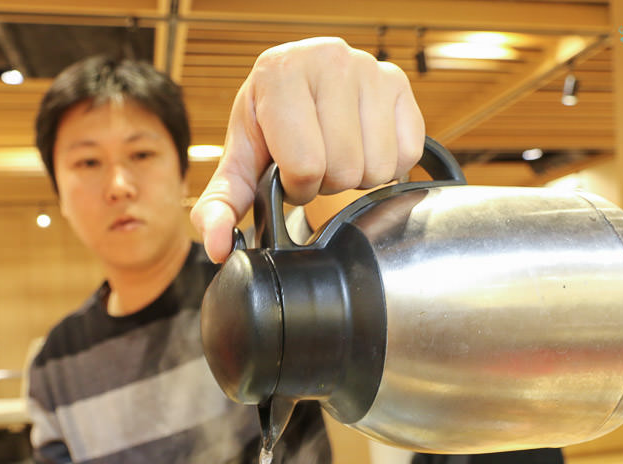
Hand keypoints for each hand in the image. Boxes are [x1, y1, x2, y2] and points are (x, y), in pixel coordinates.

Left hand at [191, 36, 424, 261]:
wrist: (298, 91)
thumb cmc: (268, 130)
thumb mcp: (240, 165)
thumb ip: (220, 206)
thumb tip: (216, 247)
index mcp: (279, 73)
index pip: (305, 165)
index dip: (297, 185)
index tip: (289, 172)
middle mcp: (327, 58)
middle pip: (344, 169)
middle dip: (327, 182)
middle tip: (315, 163)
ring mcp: (369, 67)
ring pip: (377, 166)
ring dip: (356, 176)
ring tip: (337, 153)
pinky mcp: (400, 81)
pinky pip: (406, 153)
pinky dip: (386, 164)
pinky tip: (363, 146)